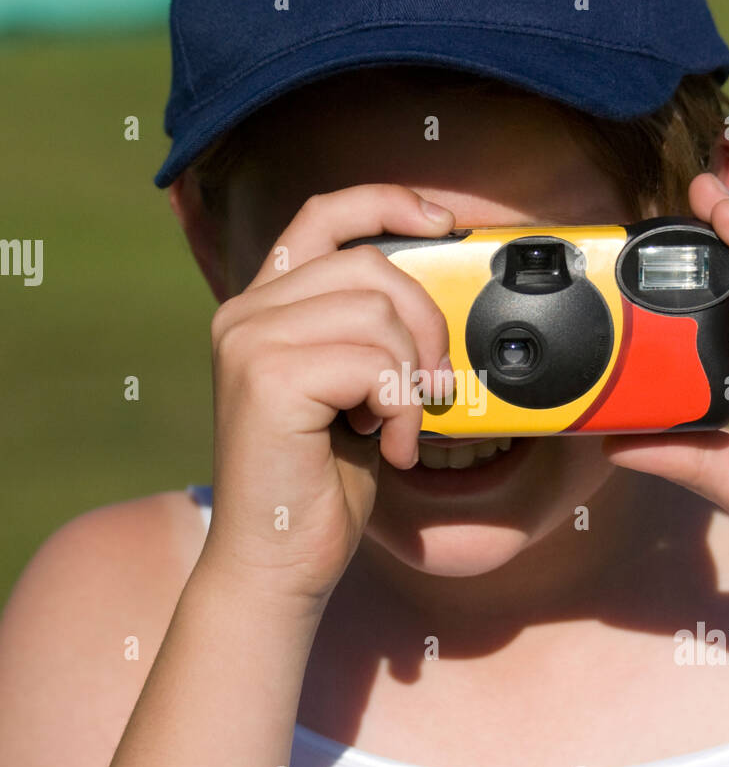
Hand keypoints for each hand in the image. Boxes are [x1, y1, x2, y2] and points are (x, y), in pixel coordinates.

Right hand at [199, 185, 452, 605]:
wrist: (276, 564)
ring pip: (377, 312)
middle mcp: (245, 313)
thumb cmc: (320, 485)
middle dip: (426, 324)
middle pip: (370, 265)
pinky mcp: (265, 377)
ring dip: (411, 377)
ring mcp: (248, 341)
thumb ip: (375, 337)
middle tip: (431, 388)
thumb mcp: (356, 393)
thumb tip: (442, 298)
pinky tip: (386, 448)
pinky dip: (399, 408)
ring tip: (398, 428)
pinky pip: (372, 362)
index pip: (324, 216)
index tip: (445, 221)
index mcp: (265, 308)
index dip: (386, 202)